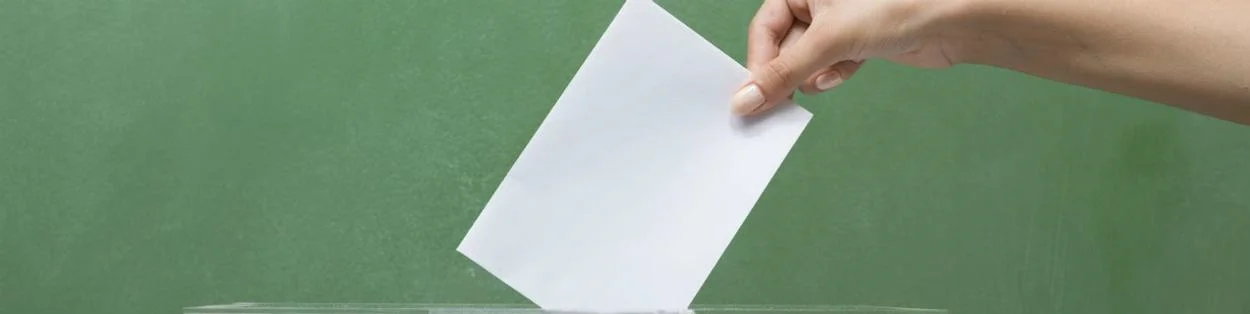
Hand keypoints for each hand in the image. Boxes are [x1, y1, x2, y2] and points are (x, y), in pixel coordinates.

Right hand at [731, 0, 965, 114]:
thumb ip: (784, 72)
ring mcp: (839, 20)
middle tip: (774, 105)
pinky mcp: (858, 40)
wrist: (955, 19)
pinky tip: (837, 78)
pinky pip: (829, 64)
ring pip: (806, 58)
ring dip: (809, 76)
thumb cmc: (897, 5)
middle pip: (783, 45)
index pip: (764, 29)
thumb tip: (745, 101)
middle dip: (784, 74)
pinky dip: (831, 75)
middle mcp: (817, 0)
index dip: (758, 64)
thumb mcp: (829, 40)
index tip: (750, 99)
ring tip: (818, 82)